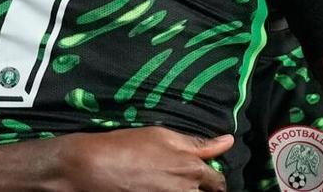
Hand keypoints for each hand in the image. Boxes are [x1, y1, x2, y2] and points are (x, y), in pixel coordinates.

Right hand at [57, 127, 231, 191]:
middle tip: (184, 182)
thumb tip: (228, 141)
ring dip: (188, 191)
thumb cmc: (127, 146)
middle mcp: (185, 188)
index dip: (213, 181)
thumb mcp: (162, 136)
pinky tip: (156, 188)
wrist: (94, 166)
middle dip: (203, 190)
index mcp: (191, 166)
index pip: (217, 181)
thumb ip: (198, 143)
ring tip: (167, 184)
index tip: (207, 180)